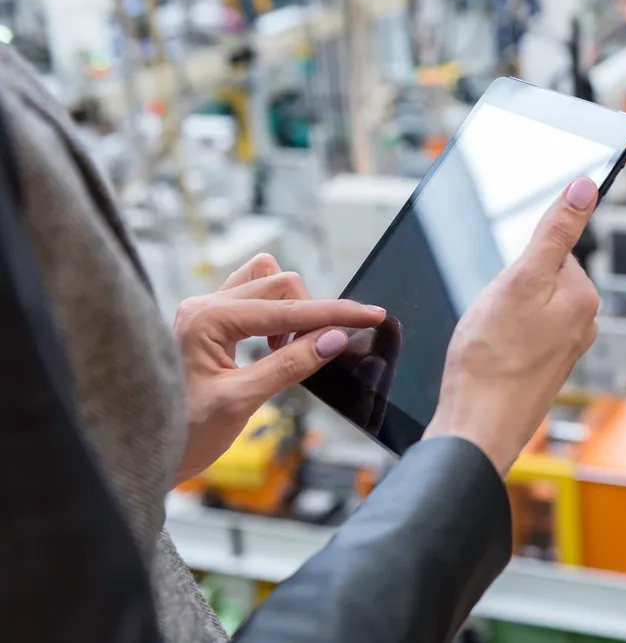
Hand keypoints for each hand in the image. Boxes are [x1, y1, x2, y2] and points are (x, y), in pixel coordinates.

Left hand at [172, 254, 385, 484]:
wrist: (142, 453)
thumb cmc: (182, 433)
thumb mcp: (241, 402)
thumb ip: (290, 365)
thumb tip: (334, 338)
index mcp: (207, 319)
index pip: (287, 308)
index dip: (335, 313)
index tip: (372, 314)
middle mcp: (203, 305)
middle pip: (279, 284)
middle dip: (312, 313)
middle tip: (322, 351)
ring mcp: (204, 312)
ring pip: (266, 282)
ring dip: (291, 309)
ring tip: (290, 350)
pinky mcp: (209, 324)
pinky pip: (253, 298)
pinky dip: (276, 315)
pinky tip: (276, 347)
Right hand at [424, 178, 600, 474]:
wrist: (476, 428)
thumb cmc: (490, 359)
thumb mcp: (519, 280)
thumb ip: (555, 232)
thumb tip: (586, 187)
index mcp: (585, 297)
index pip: (551, 250)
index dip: (517, 263)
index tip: (503, 290)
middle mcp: (584, 323)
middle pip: (539, 278)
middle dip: (509, 288)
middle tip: (492, 316)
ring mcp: (565, 349)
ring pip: (526, 307)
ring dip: (502, 315)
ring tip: (489, 340)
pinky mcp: (545, 369)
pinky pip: (520, 335)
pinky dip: (501, 339)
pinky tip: (490, 356)